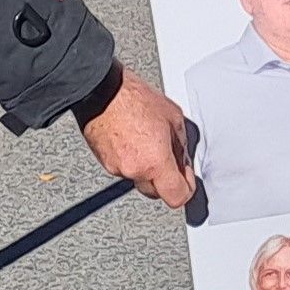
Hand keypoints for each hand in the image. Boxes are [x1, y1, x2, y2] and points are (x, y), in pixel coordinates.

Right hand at [79, 71, 196, 207]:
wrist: (101, 92)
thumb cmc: (133, 98)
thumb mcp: (173, 118)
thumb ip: (181, 147)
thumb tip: (183, 161)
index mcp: (156, 162)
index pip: (176, 197)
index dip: (185, 190)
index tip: (187, 181)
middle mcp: (135, 170)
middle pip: (156, 191)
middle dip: (165, 179)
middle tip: (170, 158)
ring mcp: (116, 168)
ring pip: (139, 178)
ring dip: (147, 167)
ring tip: (149, 141)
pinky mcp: (104, 162)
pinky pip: (124, 168)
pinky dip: (131, 159)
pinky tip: (134, 139)